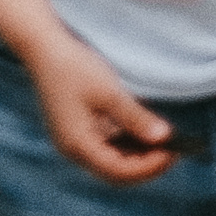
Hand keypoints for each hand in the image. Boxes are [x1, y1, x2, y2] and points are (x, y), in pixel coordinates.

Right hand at [22, 29, 175, 186]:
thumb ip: (136, 118)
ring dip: (137, 154)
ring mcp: (72, 140)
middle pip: (116, 171)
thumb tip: (165, 138)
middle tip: (172, 150)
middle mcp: (73, 149)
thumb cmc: (73, 66)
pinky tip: (141, 130)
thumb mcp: (108, 92)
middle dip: (145, 164)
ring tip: (162, 141)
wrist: (42, 44)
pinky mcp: (75, 129)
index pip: (120, 171)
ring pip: (111, 160)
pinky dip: (125, 142)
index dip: (149, 166)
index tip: (173, 152)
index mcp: (78, 144)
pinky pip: (104, 146)